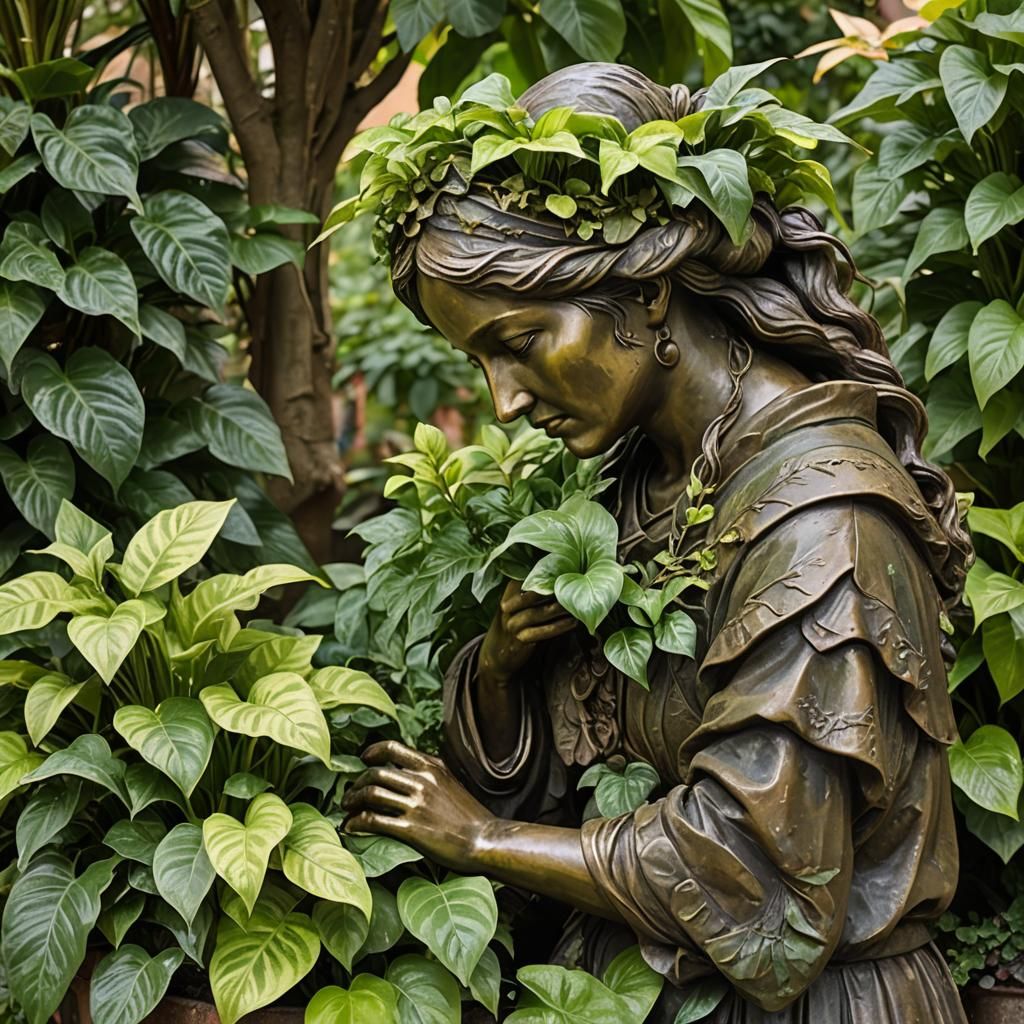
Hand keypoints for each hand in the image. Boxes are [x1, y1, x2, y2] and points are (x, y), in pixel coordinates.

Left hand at [343, 740, 496, 873]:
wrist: (486, 841)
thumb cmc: (470, 815)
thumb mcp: (451, 781)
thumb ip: (430, 772)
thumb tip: (408, 768)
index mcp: (431, 767)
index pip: (392, 748)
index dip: (372, 752)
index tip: (364, 760)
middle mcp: (422, 781)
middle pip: (375, 773)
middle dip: (356, 785)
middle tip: (350, 796)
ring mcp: (416, 805)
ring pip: (371, 793)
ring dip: (352, 802)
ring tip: (347, 811)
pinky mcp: (411, 829)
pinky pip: (374, 820)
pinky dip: (357, 822)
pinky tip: (352, 828)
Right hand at [479, 580, 575, 684]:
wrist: (495, 655)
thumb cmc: (512, 626)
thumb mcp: (514, 607)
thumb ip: (530, 594)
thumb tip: (558, 578)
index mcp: (507, 595)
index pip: (523, 580)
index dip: (542, 575)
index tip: (562, 569)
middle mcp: (507, 609)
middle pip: (530, 596)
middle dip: (550, 590)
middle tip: (571, 585)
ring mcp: (512, 625)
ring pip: (536, 613)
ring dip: (557, 609)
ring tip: (575, 604)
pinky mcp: (519, 641)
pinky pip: (540, 632)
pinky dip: (557, 627)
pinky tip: (572, 622)